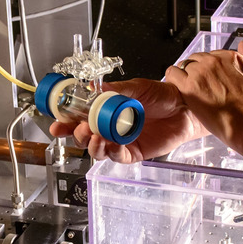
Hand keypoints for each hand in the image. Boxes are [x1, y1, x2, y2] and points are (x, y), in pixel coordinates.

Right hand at [48, 77, 202, 162]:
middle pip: (83, 137)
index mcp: (106, 111)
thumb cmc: (162, 95)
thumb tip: (93, 88)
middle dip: (76, 135)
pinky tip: (111, 144)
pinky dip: (111, 151)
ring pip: (97, 150)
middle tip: (78, 129)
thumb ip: (114, 89)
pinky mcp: (134, 152)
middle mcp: (110, 127)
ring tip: (94, 137)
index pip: (79, 118)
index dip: (66, 121)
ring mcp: (121, 141)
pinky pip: (117, 156)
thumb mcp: (135, 87)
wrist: (185, 106)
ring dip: (91, 145)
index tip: (57, 121)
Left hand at [163, 42, 242, 147]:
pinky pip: (172, 74)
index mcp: (230, 56)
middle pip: (195, 60)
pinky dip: (173, 81)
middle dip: (195, 72)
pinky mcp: (189, 86)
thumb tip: (242, 45)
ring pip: (183, 66)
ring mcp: (201, 72)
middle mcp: (214, 61)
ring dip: (185, 77)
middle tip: (199, 88)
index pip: (210, 56)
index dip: (208, 69)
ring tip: (191, 92)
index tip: (209, 81)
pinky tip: (180, 92)